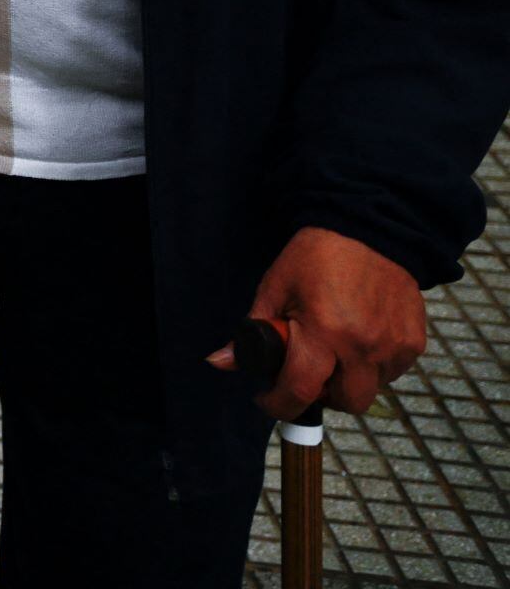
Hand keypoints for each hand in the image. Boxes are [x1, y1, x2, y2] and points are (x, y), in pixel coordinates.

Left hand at [208, 227, 426, 418]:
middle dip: (322, 395)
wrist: (369, 230)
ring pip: (370, 390)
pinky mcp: (414, 342)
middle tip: (306, 373)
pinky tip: (358, 340)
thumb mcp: (275, 288)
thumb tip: (220, 362)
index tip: (267, 400)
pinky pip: (391, 373)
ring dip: (348, 381)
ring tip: (333, 350)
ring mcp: (393, 346)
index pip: (300, 390)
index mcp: (324, 331)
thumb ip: (251, 330)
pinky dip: (372, 367)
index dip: (279, 404)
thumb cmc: (315, 257)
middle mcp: (364, 346)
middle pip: (345, 403)